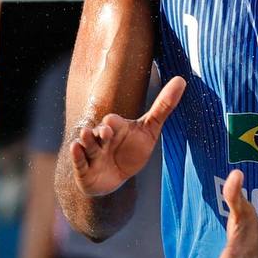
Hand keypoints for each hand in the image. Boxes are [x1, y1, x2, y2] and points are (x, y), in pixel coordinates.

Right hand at [69, 76, 184, 196]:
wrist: (114, 177)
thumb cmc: (131, 151)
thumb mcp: (150, 130)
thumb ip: (163, 106)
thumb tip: (181, 79)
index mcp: (116, 128)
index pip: (113, 122)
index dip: (113, 123)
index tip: (112, 122)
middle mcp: (102, 138)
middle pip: (99, 133)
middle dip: (100, 133)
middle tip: (105, 132)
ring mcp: (92, 153)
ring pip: (88, 145)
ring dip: (86, 141)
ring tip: (85, 137)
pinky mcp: (84, 169)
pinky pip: (79, 161)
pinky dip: (76, 155)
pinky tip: (75, 148)